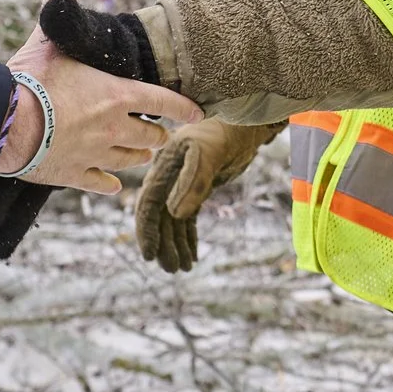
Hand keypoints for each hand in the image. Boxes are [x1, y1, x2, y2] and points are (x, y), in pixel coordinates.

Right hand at [0, 0, 201, 194]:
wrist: (6, 124)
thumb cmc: (30, 80)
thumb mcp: (48, 38)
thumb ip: (61, 4)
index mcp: (117, 95)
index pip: (164, 101)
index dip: (185, 107)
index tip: (198, 113)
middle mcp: (115, 128)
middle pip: (152, 136)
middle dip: (158, 133)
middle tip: (158, 131)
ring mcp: (97, 155)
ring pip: (132, 160)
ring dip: (139, 155)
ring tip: (141, 153)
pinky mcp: (75, 175)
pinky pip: (102, 183)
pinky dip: (109, 183)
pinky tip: (112, 184)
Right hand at [135, 120, 273, 271]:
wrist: (246, 121)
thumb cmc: (225, 131)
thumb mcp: (209, 154)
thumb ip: (193, 182)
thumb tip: (176, 215)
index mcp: (163, 166)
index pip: (149, 203)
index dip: (146, 230)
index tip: (149, 255)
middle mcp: (168, 176)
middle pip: (159, 216)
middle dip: (163, 244)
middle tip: (171, 269)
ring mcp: (182, 183)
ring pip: (173, 221)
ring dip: (176, 245)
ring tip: (182, 268)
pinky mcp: (197, 188)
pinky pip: (188, 218)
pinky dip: (189, 237)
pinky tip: (192, 255)